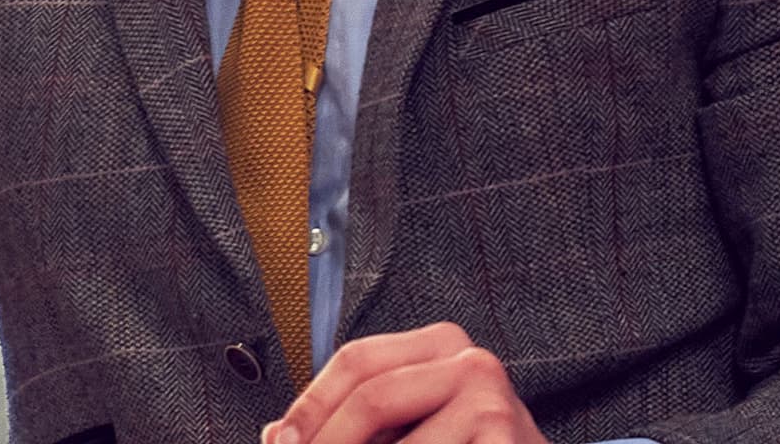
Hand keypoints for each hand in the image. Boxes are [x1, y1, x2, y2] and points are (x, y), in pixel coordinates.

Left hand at [265, 324, 544, 443]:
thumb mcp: (409, 433)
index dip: (309, 404)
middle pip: (370, 397)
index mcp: (442, 345)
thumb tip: (278, 437)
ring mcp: (492, 402)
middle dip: (324, 443)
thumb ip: (351, 429)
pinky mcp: (501, 439)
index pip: (357, 361)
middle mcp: (471, 362)